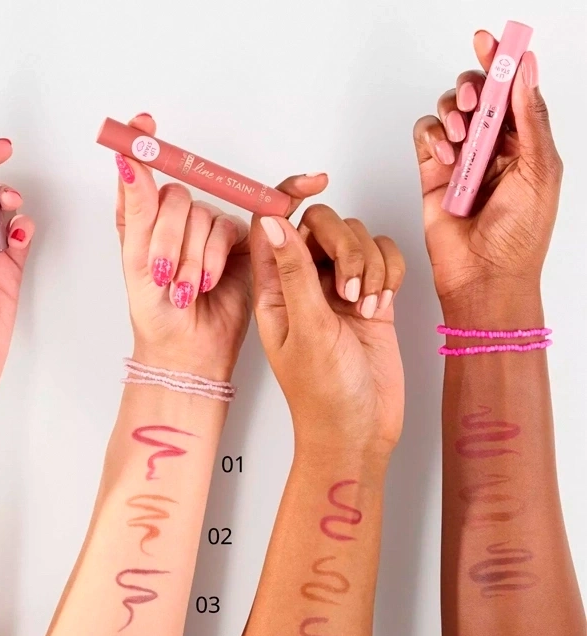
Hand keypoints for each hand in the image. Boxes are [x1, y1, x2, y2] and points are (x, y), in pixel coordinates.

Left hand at [113, 114, 257, 380]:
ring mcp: (205, 229)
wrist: (187, 350)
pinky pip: (228, 229)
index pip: (142, 171)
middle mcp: (174, 219)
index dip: (142, 144)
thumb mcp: (135, 260)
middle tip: (163, 275)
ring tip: (186, 289)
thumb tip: (127, 159)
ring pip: (202, 216)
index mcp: (142, 219)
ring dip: (192, 257)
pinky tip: (209, 281)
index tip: (142, 123)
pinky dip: (215, 256)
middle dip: (168, 240)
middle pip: (176, 197)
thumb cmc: (154, 314)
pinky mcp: (235, 241)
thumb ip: (136, 207)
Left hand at [252, 191, 404, 458]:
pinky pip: (382, 256)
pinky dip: (388, 272)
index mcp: (273, 288)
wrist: (361, 430)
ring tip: (364, 306)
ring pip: (355, 237)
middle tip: (348, 288)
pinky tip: (381, 304)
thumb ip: (293, 272)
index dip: (287, 195)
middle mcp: (302, 282)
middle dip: (343, 246)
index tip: (315, 181)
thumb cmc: (324, 393)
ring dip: (367, 264)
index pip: (271, 224)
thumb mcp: (307, 329)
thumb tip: (274, 221)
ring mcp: (337, 288)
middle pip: (320, 223)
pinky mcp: (370, 295)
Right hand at [413, 30, 561, 315]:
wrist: (484, 275)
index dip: (503, 62)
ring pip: (449, 111)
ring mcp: (460, 160)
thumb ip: (531, 118)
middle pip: (478, 93)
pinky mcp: (431, 174)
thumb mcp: (542, 171)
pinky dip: (431, 136)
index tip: (492, 40)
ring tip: (461, 139)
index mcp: (525, 143)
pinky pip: (424, 137)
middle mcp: (492, 147)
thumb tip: (526, 72)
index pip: (513, 91)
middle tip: (476, 99)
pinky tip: (444, 155)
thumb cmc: (519, 236)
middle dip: (474, 86)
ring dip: (453, 113)